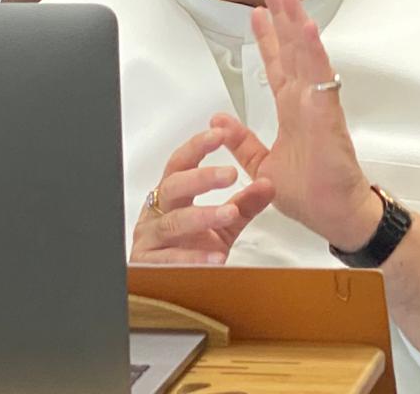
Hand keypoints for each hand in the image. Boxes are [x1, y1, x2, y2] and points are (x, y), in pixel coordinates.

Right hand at [130, 126, 274, 264]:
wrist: (167, 285)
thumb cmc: (188, 247)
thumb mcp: (221, 223)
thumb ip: (243, 204)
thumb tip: (269, 185)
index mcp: (172, 195)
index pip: (182, 163)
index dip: (198, 147)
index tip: (220, 134)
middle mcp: (157, 212)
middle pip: (174, 186)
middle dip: (201, 178)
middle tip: (229, 174)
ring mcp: (151, 238)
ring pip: (174, 222)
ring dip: (203, 216)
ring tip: (229, 213)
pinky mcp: (150, 265)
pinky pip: (171, 260)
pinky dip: (195, 258)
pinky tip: (216, 256)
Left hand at [215, 0, 378, 248]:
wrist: (335, 216)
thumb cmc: (311, 194)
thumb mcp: (262, 166)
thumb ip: (243, 142)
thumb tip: (219, 118)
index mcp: (292, 110)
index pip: (277, 65)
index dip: (268, 39)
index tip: (257, 14)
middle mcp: (305, 101)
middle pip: (292, 50)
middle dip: (282, 18)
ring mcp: (318, 104)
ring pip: (305, 54)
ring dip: (296, 22)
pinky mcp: (328, 114)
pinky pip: (320, 76)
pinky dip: (313, 51)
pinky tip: (307, 27)